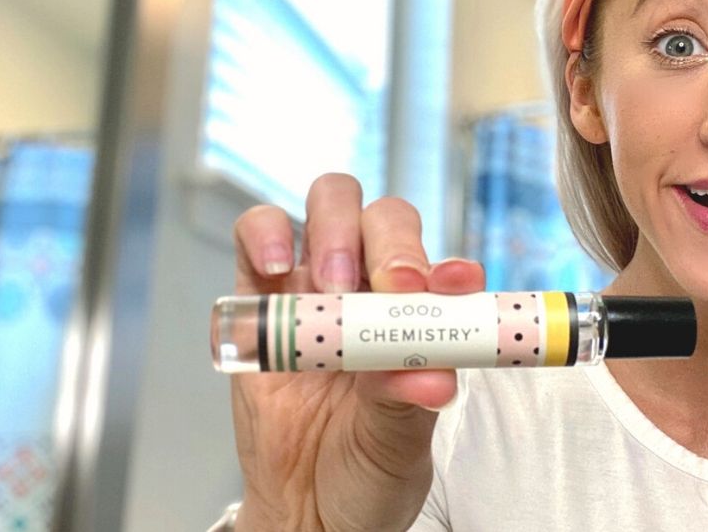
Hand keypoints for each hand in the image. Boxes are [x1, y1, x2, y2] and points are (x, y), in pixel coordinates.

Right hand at [229, 173, 483, 531]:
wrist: (304, 511)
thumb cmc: (365, 470)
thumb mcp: (398, 442)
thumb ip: (408, 400)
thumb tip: (433, 375)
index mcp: (420, 320)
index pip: (440, 267)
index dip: (447, 267)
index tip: (453, 285)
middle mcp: (371, 291)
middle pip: (385, 219)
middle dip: (392, 241)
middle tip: (390, 285)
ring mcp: (313, 287)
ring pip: (329, 206)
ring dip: (335, 228)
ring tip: (333, 283)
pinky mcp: (259, 296)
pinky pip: (254, 236)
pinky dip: (264, 233)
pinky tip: (275, 265)